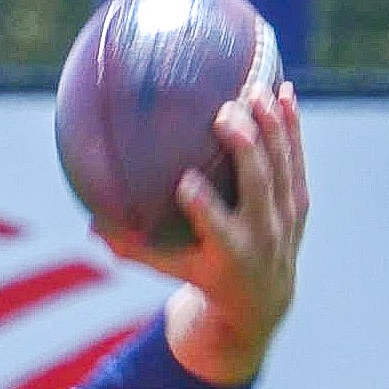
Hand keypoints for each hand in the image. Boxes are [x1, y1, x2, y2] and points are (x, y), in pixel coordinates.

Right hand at [101, 80, 306, 387]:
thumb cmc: (201, 274)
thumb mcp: (169, 268)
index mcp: (229, 255)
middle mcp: (262, 236)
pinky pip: (296, 159)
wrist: (261, 299)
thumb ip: (133, 247)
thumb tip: (90, 224)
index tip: (185, 181)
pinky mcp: (298, 202)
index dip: (204, 206)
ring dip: (271, 127)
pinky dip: (291, 126)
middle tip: (225, 113)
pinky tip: (284, 91)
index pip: (216, 229)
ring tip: (256, 89)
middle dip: (245, 150)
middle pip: (258, 187)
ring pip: (281, 167)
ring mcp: (284, 218)